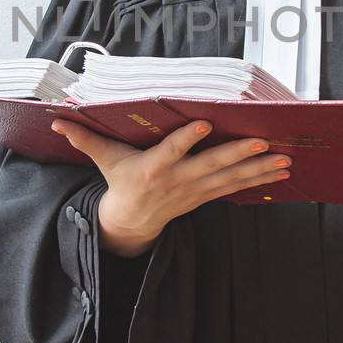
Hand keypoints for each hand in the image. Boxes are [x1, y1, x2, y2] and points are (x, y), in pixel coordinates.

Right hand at [50, 118, 290, 257]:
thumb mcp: (103, 160)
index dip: (188, 139)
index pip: (172, 151)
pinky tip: (281, 171)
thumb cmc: (120, 182)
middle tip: (263, 142)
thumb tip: (57, 119)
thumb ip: (84, 138)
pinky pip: (237, 187)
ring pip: (231, 178)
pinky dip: (259, 179)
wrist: (132, 222)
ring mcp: (196, 190)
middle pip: (211, 166)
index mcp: (153, 168)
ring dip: (260, 169)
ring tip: (285, 158)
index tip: (204, 124)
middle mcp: (178, 180)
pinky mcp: (207, 195)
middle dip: (238, 154)